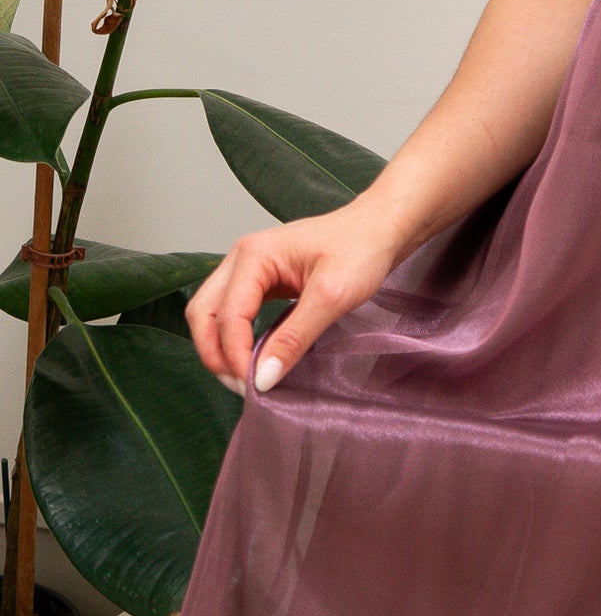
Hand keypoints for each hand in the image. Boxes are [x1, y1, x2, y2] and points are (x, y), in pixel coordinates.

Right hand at [186, 199, 407, 395]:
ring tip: (245, 378)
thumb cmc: (361, 249)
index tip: (255, 387)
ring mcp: (248, 268)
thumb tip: (262, 378)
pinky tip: (254, 357)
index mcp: (253, 255)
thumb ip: (294, 337)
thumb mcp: (331, 296)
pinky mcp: (261, 280)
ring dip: (220, 348)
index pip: (227, 316)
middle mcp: (242, 258)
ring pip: (213, 314)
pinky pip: (233, 312)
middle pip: (203, 314)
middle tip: (242, 387)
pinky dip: (235, 338)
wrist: (381, 228)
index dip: (235, 356)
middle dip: (215, 354)